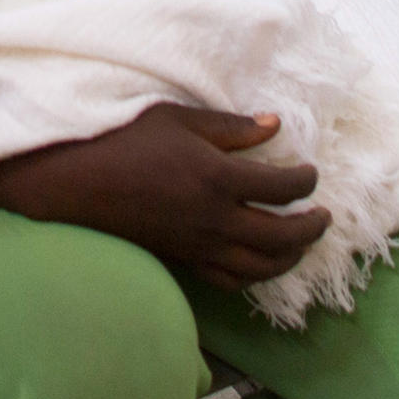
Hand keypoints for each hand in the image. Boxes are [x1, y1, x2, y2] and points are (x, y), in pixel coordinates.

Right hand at [0, 102, 326, 288]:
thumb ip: (230, 127)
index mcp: (217, 177)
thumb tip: (274, 126)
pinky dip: (253, 276)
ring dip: (290, 257)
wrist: (75, 180)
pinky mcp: (182, 260)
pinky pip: (229, 280)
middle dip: (312, 228)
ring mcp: (198, 245)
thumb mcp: (177, 118)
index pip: (283, 187)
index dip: (307, 180)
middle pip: (283, 236)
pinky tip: (258, 262)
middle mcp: (214, 218)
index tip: (310, 172)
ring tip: (301, 243)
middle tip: (323, 216)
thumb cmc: (123, 139)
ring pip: (261, 267)